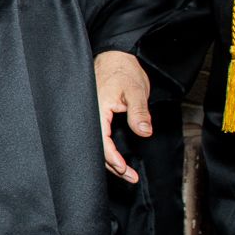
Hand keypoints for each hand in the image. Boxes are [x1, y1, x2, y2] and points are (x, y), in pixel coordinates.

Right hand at [95, 49, 153, 182]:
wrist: (116, 57)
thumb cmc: (123, 71)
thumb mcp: (135, 91)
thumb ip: (139, 112)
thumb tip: (144, 132)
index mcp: (96, 110)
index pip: (100, 140)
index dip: (112, 157)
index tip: (124, 168)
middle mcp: (90, 115)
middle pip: (96, 147)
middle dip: (112, 165)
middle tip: (129, 176)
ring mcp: (91, 116)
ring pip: (97, 144)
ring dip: (110, 160)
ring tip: (126, 172)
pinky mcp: (95, 116)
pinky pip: (98, 137)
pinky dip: (107, 149)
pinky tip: (116, 158)